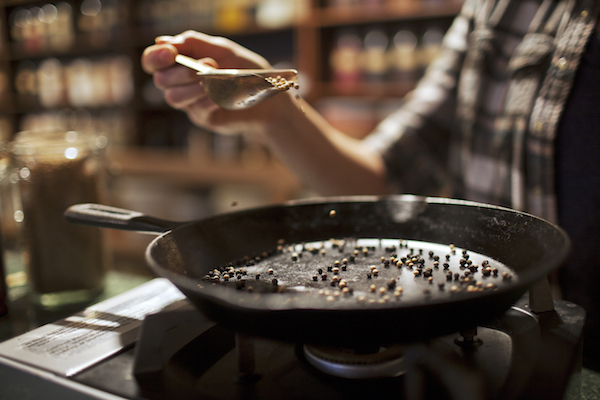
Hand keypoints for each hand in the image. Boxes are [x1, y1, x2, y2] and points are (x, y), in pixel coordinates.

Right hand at [141, 30, 284, 133]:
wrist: (268, 96)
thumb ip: (194, 43)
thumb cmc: (245, 70)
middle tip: (209, 65)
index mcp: (182, 63)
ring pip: (173, 98)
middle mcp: (181, 84)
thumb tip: (161, 41)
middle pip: (161, 80)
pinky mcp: (203, 118)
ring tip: (216, 81)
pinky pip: (195, 110)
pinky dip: (209, 99)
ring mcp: (191, 103)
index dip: (155, 57)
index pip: (153, 61)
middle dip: (181, 72)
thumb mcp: (223, 50)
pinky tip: (223, 96)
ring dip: (194, 87)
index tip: (171, 53)